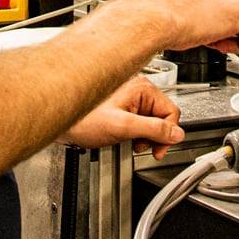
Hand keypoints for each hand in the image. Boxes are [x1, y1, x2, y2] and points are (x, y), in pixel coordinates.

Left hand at [63, 76, 184, 158]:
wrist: (61, 124)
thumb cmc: (83, 121)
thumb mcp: (123, 127)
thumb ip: (153, 130)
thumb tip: (176, 133)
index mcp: (142, 88)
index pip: (171, 112)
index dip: (167, 134)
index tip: (159, 149)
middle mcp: (137, 88)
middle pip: (161, 115)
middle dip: (154, 135)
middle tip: (140, 147)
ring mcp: (129, 96)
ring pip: (150, 118)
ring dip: (143, 135)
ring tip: (129, 142)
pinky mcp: (121, 104)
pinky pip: (138, 119)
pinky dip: (134, 131)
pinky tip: (123, 137)